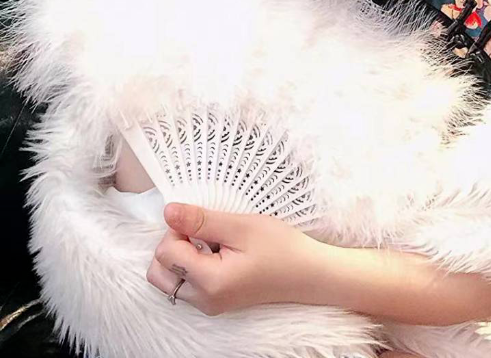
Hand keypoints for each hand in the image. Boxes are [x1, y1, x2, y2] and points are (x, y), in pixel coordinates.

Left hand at [146, 203, 329, 315]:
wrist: (308, 273)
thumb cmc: (280, 247)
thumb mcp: (241, 226)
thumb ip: (201, 220)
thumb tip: (168, 211)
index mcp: (209, 282)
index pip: (165, 253)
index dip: (177, 229)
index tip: (202, 219)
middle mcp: (203, 300)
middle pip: (158, 271)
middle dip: (172, 244)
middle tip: (202, 230)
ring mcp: (209, 304)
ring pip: (168, 280)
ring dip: (179, 256)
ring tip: (209, 241)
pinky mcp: (215, 301)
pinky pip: (185, 284)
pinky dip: (191, 265)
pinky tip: (216, 252)